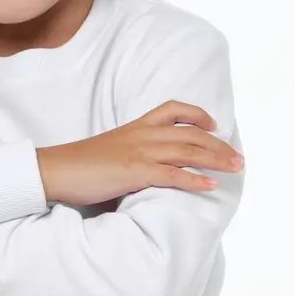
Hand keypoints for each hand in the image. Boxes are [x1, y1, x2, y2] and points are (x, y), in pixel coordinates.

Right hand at [36, 100, 243, 206]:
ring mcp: (139, 152)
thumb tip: (147, 168)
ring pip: (188, 150)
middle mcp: (142, 134)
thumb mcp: (110, 150)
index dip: (198, 114)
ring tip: (236, 168)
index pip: (173, 109)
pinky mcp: (135, 172)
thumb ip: (132, 153)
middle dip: (219, 145)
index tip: (215, 124)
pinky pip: (172, 174)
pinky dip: (194, 179)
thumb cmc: (79, 166)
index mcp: (135, 127)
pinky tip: (210, 186)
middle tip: (239, 157)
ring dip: (216, 159)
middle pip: (190, 133)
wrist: (55, 170)